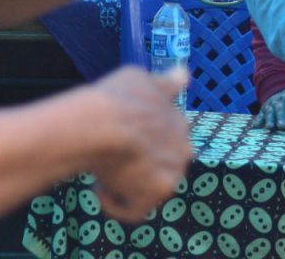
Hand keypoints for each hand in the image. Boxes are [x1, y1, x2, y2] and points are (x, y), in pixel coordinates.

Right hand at [86, 66, 191, 222]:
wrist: (103, 125)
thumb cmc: (114, 98)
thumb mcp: (140, 77)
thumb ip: (163, 83)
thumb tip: (184, 75)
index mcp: (180, 121)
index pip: (169, 137)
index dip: (143, 141)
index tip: (123, 140)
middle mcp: (185, 146)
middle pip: (163, 163)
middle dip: (139, 163)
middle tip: (112, 158)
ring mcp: (174, 170)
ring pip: (151, 186)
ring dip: (128, 184)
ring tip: (103, 173)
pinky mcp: (159, 192)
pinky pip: (136, 210)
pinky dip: (116, 205)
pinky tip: (99, 191)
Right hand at [250, 86, 284, 129]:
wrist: (282, 91)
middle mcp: (281, 100)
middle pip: (281, 108)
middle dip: (282, 117)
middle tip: (283, 126)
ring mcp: (271, 105)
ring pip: (269, 112)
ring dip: (269, 119)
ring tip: (270, 128)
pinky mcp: (263, 110)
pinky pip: (260, 116)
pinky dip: (258, 121)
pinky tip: (256, 127)